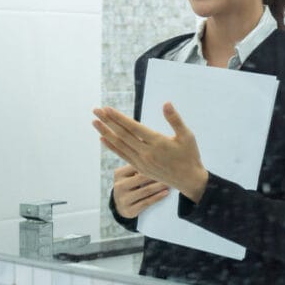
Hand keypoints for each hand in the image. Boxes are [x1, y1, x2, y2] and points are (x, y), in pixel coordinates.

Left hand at [92, 103, 208, 202]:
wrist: (189, 180)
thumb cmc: (189, 155)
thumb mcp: (187, 136)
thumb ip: (175, 120)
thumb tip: (166, 103)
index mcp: (158, 142)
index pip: (133, 127)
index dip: (119, 118)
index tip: (107, 109)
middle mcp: (146, 152)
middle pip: (122, 135)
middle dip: (108, 121)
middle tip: (95, 110)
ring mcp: (141, 161)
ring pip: (120, 145)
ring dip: (106, 132)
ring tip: (94, 122)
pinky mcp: (139, 167)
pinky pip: (122, 155)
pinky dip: (112, 146)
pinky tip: (103, 138)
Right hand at [112, 164, 169, 218]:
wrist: (120, 206)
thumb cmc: (129, 186)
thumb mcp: (128, 175)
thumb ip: (138, 167)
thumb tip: (159, 160)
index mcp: (118, 174)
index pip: (136, 166)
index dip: (151, 163)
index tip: (164, 161)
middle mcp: (119, 186)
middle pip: (142, 178)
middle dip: (158, 174)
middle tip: (171, 171)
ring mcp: (123, 199)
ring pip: (146, 190)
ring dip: (160, 186)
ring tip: (171, 182)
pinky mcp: (129, 210)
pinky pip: (146, 202)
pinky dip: (158, 197)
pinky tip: (166, 193)